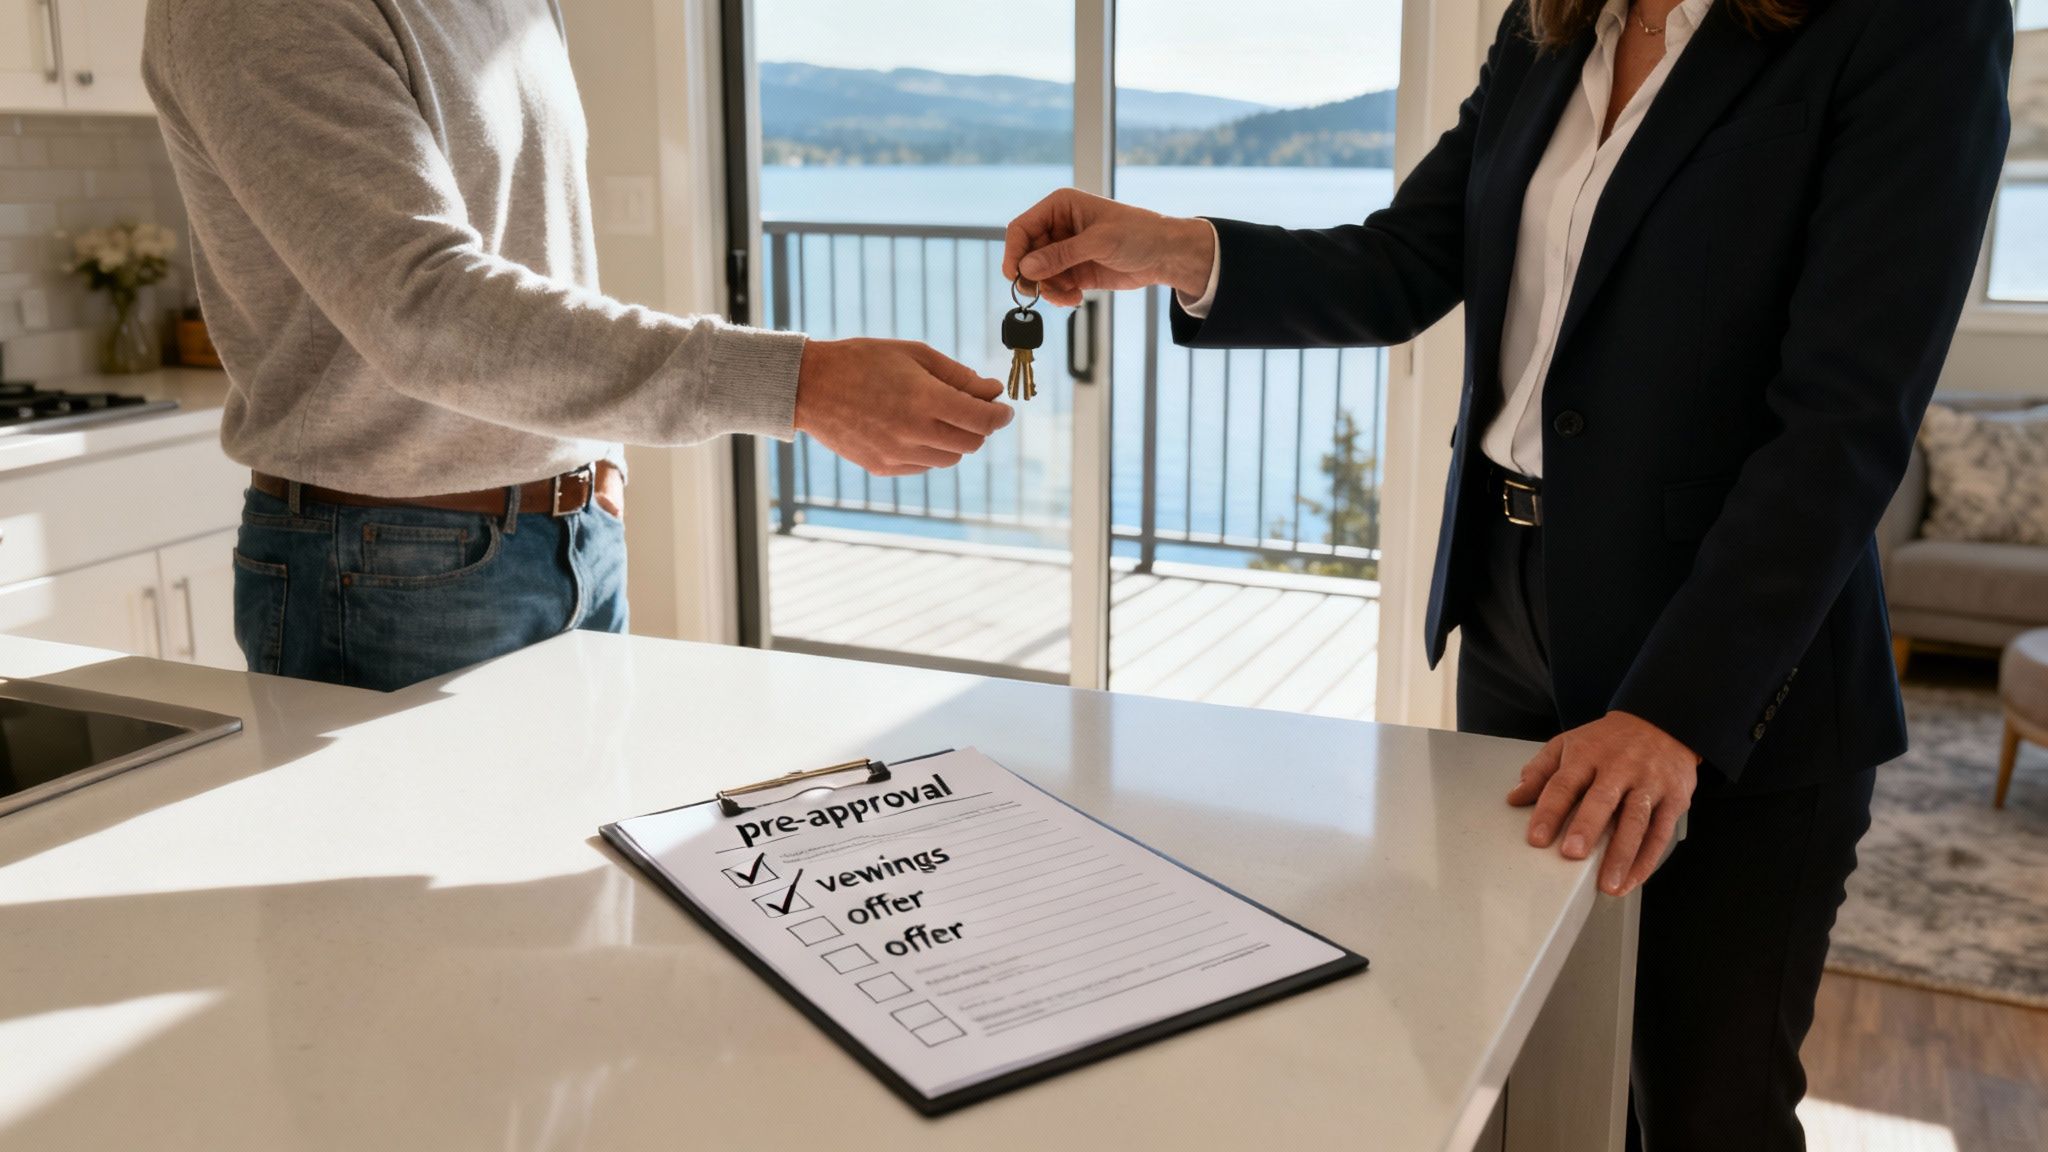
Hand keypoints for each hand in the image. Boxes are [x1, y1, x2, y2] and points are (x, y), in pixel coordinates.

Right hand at [794, 338, 1011, 477]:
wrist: (810, 386)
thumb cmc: (863, 360)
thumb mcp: (913, 354)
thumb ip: (957, 375)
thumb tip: (991, 391)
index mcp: (924, 399)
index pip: (983, 419)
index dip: (1001, 414)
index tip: (1005, 408)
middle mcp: (914, 432)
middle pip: (971, 443)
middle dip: (980, 426)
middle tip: (974, 408)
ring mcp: (897, 455)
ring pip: (950, 459)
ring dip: (956, 440)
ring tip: (941, 416)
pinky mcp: (883, 467)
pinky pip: (923, 465)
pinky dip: (931, 450)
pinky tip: (916, 428)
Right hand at [1003, 188, 1216, 307]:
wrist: (1165, 255)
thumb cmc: (1138, 234)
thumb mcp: (1099, 242)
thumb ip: (1062, 255)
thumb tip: (1027, 267)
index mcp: (1059, 206)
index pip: (1022, 228)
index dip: (1014, 251)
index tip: (1015, 275)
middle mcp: (1057, 227)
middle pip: (1025, 254)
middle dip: (1032, 276)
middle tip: (1041, 293)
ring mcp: (1064, 251)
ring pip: (1037, 275)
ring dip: (1047, 290)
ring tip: (1068, 298)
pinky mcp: (1073, 271)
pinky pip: (1052, 286)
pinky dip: (1058, 296)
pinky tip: (1075, 299)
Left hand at [1506, 711, 1698, 896]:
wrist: (1662, 723)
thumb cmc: (1608, 741)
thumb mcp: (1569, 744)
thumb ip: (1540, 771)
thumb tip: (1514, 798)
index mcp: (1588, 755)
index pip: (1564, 783)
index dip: (1549, 811)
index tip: (1536, 838)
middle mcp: (1620, 768)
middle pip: (1602, 799)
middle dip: (1587, 828)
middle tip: (1572, 854)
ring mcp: (1649, 783)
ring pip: (1636, 820)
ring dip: (1622, 854)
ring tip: (1607, 884)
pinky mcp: (1674, 798)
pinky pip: (1661, 832)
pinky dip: (1647, 859)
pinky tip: (1632, 879)